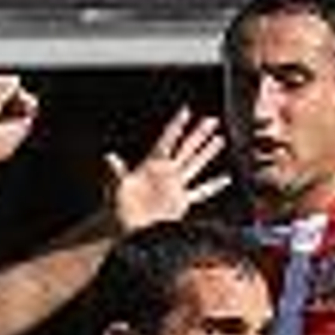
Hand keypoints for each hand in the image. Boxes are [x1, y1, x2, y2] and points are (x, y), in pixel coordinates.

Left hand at [103, 106, 228, 235]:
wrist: (124, 224)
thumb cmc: (117, 203)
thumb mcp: (116, 185)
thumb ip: (116, 171)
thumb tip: (109, 157)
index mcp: (152, 164)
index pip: (168, 139)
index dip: (177, 125)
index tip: (186, 110)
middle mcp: (166, 171)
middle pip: (187, 148)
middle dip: (199, 133)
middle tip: (212, 119)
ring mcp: (175, 185)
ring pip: (196, 164)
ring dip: (207, 152)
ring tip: (219, 139)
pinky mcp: (180, 201)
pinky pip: (201, 192)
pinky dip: (214, 186)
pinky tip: (226, 179)